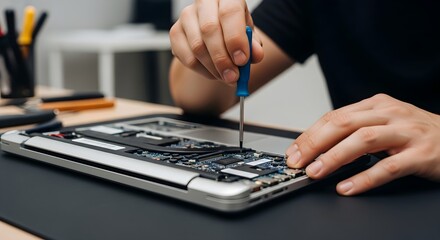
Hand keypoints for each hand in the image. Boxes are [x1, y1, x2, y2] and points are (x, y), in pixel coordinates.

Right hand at [169, 0, 263, 83]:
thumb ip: (253, 44)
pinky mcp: (175, 32)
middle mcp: (204, 2)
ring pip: (197, 47)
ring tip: (227, 77)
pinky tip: (213, 73)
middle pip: (209, 30)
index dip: (235, 38)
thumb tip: (256, 55)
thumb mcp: (248, 35)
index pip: (229, 13)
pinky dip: (202, 71)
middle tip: (233, 77)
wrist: (217, 31)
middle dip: (223, 59)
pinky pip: (187, 58)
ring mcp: (186, 16)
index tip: (242, 61)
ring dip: (213, 68)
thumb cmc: (234, 30)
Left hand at [285, 94, 439, 194]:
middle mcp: (390, 114)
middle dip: (314, 143)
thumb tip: (318, 144)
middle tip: (297, 161)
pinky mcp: (421, 154)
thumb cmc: (416, 133)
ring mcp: (407, 133)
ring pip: (363, 141)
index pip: (335, 116)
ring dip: (334, 157)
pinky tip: (347, 186)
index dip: (310, 134)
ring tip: (315, 172)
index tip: (293, 151)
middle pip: (344, 124)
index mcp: (376, 105)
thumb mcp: (384, 122)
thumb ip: (356, 128)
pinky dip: (364, 178)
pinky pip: (388, 167)